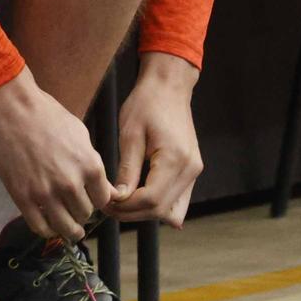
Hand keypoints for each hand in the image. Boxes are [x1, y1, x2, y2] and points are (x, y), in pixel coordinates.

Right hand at [0, 69, 124, 242]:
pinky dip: (47, 230)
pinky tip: (48, 224)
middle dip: (81, 211)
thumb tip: (106, 189)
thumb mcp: (80, 135)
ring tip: (67, 227)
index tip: (90, 199)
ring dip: (68, 228)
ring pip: (66, 227)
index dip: (97, 200)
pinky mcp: (22, 197)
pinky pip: (40, 227)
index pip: (103, 200)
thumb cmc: (46, 115)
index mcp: (90, 166)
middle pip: (85, 214)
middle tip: (74, 207)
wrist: (11, 108)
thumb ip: (93, 164)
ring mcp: (45, 192)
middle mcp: (70, 183)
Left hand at [104, 53, 202, 226]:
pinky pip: (178, 200)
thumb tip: (119, 198)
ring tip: (121, 201)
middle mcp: (190, 170)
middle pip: (161, 210)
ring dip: (146, 213)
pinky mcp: (192, 170)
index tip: (106, 203)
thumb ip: (127, 169)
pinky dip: (159, 204)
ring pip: (172, 210)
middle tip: (108, 205)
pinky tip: (137, 197)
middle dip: (133, 213)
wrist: (169, 87)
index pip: (151, 200)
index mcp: (175, 160)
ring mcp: (194, 172)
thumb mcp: (130, 134)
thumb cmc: (147, 104)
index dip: (126, 207)